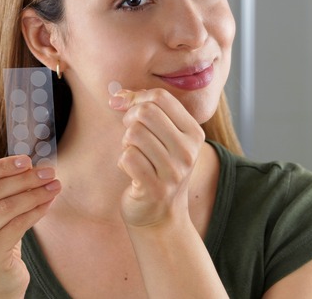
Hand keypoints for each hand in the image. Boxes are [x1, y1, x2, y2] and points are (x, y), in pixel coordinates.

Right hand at [0, 155, 60, 297]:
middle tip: (48, 171)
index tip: (27, 160)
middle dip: (24, 178)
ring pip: (5, 207)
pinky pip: (17, 225)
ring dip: (34, 193)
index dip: (2, 166)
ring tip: (54, 185)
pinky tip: (48, 203)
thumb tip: (28, 163)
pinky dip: (36, 211)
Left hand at [109, 88, 205, 228]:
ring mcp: (174, 171)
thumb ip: (146, 111)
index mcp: (193, 133)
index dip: (136, 97)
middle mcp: (188, 151)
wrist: (161, 216)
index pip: (161, 97)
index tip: (124, 106)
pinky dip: (122, 161)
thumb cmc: (158, 169)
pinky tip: (132, 171)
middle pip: (146, 112)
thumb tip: (118, 95)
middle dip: (129, 119)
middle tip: (130, 135)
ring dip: (126, 143)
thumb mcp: (163, 137)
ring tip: (134, 155)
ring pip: (134, 134)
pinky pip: (127, 157)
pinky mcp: (156, 188)